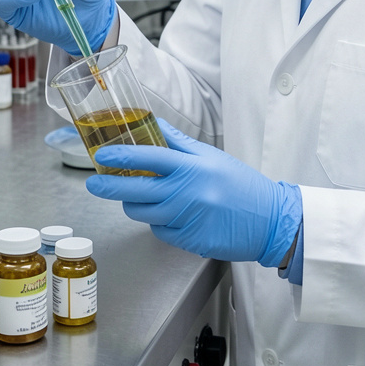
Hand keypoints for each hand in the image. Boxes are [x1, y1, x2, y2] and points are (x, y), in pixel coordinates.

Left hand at [86, 119, 301, 265]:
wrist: (270, 220)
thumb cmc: (241, 185)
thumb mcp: (211, 156)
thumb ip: (179, 142)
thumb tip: (152, 124)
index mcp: (192, 168)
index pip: (149, 158)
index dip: (122, 156)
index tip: (102, 155)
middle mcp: (187, 194)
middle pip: (136, 190)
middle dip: (109, 186)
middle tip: (95, 182)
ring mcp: (187, 220)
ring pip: (143, 213)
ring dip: (133, 204)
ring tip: (134, 196)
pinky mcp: (189, 241)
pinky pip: (160, 230)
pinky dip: (157, 222)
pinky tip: (167, 214)